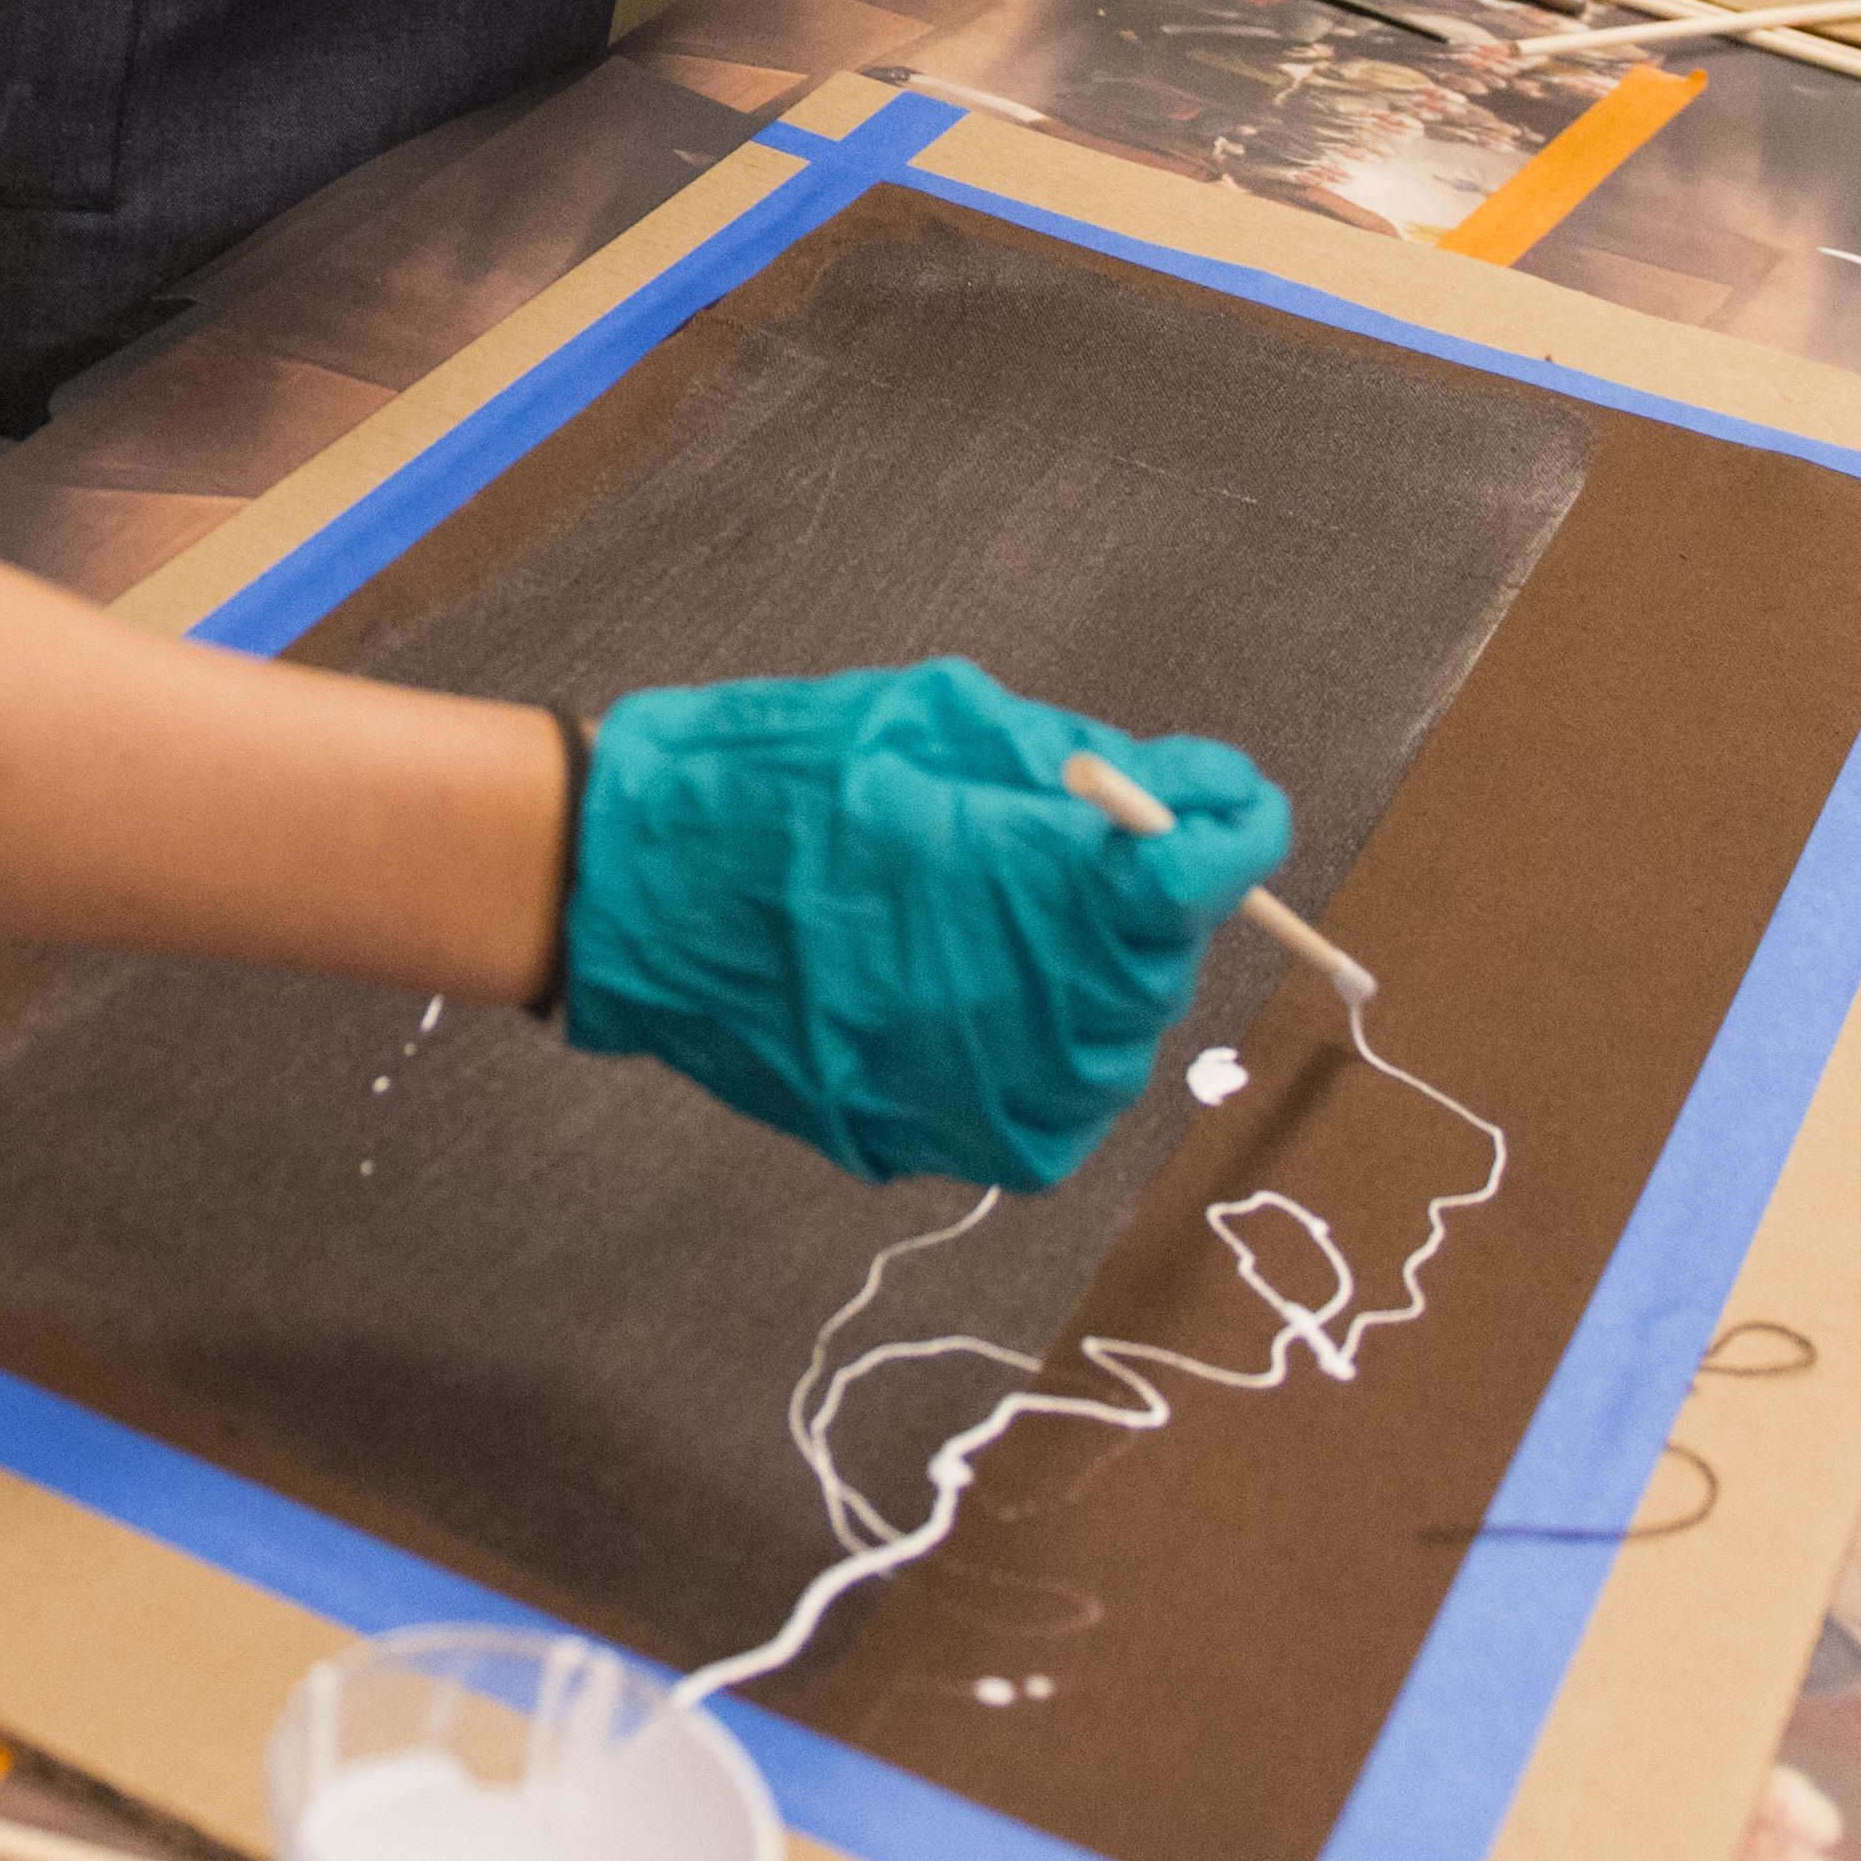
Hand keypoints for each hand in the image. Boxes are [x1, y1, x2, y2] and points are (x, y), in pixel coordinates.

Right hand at [555, 662, 1288, 1187]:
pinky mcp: (923, 1140)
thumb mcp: (939, 721)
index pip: (1200, 878)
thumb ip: (1090, 766)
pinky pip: (1038, 1116)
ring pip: (1108, 1059)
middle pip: (1159, 972)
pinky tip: (988, 1003)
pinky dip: (1039, 1062)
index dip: (1234, 837)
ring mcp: (970, 1088)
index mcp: (1028, 881)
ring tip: (1017, 928)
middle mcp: (1020, 1004)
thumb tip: (1210, 796)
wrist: (626, 884)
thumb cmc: (777, 774)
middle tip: (1077, 858)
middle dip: (1142, 911)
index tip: (1232, 813)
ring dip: (1095, 992)